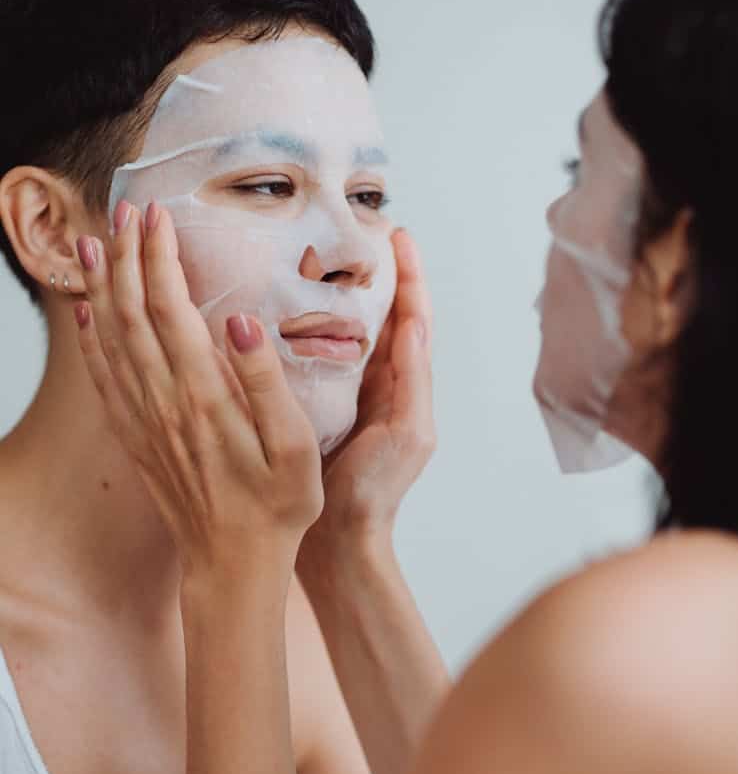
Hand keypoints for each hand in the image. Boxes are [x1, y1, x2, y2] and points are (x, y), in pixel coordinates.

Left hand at [74, 202, 323, 577]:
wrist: (233, 566)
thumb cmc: (278, 507)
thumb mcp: (296, 446)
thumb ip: (266, 380)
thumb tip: (239, 321)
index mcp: (204, 395)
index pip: (171, 308)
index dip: (160, 256)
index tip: (158, 214)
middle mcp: (165, 403)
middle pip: (132, 313)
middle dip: (127, 255)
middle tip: (125, 210)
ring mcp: (145, 422)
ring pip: (110, 341)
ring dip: (102, 288)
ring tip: (96, 244)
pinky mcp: (138, 440)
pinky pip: (103, 379)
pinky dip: (91, 340)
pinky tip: (87, 316)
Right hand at [306, 228, 434, 543]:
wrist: (337, 542)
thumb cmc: (376, 493)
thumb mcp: (407, 434)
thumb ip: (412, 380)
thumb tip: (415, 322)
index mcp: (405, 386)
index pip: (412, 317)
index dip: (409, 275)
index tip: (398, 234)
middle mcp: (378, 384)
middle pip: (379, 315)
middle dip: (373, 273)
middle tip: (355, 231)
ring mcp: (346, 395)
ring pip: (345, 332)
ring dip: (338, 294)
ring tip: (319, 255)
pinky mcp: (315, 406)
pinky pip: (313, 357)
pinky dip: (307, 329)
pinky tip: (285, 307)